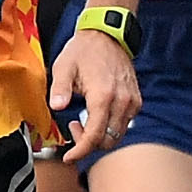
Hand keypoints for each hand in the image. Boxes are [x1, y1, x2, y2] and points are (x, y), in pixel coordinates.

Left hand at [49, 28, 141, 163]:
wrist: (107, 35)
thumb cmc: (84, 50)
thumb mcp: (64, 67)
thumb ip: (60, 89)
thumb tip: (56, 107)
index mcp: (103, 96)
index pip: (94, 137)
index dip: (81, 151)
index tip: (70, 157)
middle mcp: (121, 102)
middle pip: (108, 141)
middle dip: (89, 143)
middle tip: (73, 128)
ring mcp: (131, 101)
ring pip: (118, 135)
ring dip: (100, 136)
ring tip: (83, 120)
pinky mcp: (135, 100)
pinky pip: (125, 124)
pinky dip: (110, 127)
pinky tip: (97, 115)